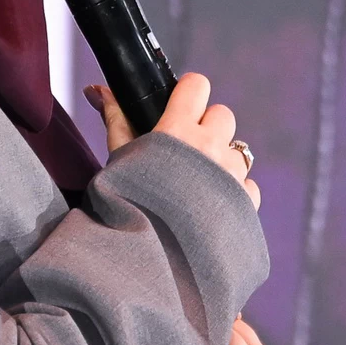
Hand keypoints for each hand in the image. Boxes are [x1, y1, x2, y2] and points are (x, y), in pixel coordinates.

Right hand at [83, 73, 259, 209]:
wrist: (153, 259)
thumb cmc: (129, 203)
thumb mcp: (119, 158)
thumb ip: (115, 118)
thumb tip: (97, 89)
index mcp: (178, 131)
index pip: (197, 85)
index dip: (189, 94)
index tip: (179, 109)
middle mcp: (211, 147)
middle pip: (223, 115)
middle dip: (208, 129)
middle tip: (185, 154)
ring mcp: (232, 175)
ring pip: (238, 151)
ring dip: (222, 162)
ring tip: (196, 186)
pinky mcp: (246, 202)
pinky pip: (248, 185)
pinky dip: (235, 193)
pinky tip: (211, 209)